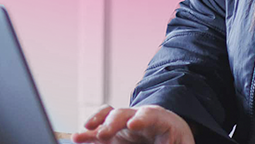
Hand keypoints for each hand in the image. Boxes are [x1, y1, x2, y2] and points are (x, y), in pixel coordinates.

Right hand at [72, 104, 194, 143]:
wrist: (171, 136)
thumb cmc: (176, 140)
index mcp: (160, 119)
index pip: (150, 114)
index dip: (141, 118)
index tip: (133, 124)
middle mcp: (138, 117)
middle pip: (123, 113)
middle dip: (112, 123)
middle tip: (103, 134)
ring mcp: (123, 123)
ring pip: (107, 117)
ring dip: (95, 125)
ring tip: (80, 136)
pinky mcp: (114, 133)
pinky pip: (99, 128)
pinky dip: (89, 133)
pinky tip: (78, 138)